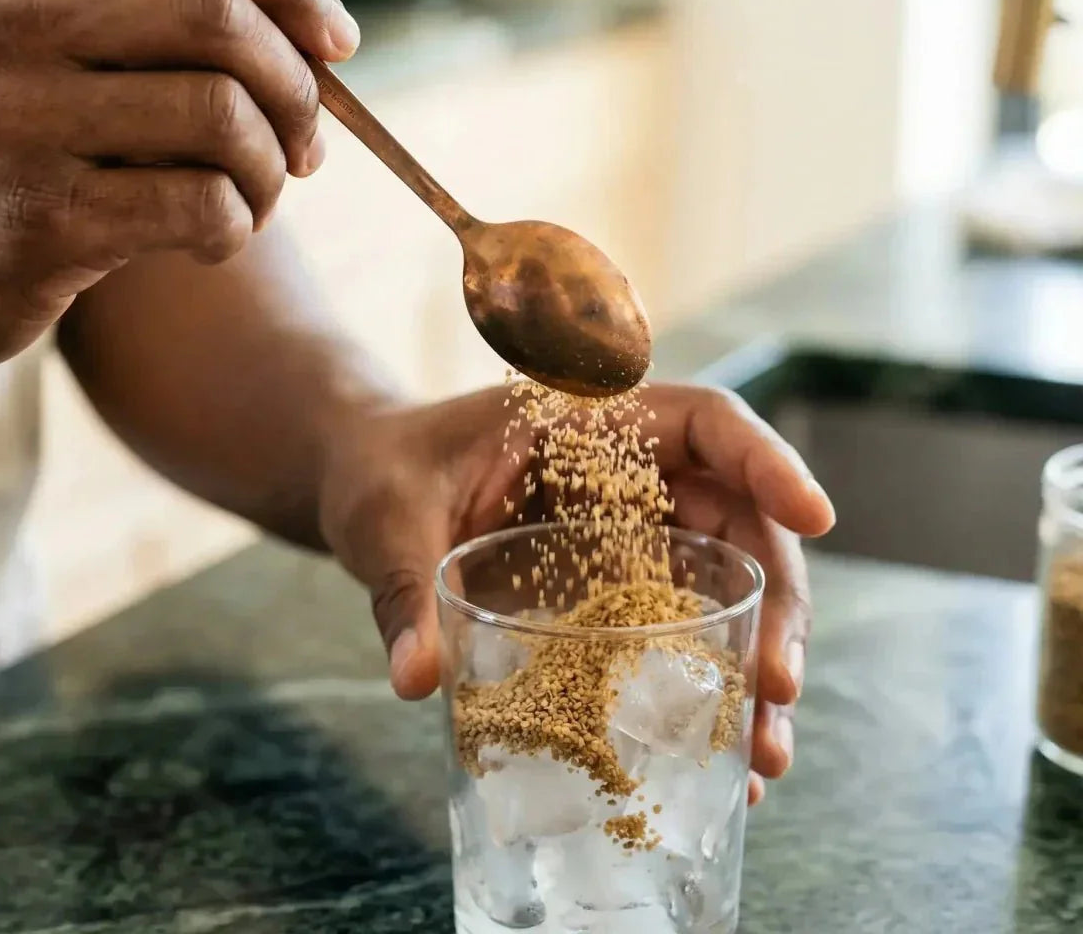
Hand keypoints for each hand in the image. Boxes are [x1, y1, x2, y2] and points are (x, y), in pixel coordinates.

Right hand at [0, 0, 356, 383]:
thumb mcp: (38, 50)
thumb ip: (153, 1)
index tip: (339, 43)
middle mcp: (15, 30)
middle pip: (223, 17)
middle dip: (298, 88)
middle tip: (305, 145)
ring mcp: (22, 124)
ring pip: (223, 115)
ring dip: (271, 172)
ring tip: (254, 202)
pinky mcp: (43, 220)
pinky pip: (200, 205)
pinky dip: (236, 229)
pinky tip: (214, 243)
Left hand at [320, 384, 834, 802]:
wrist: (366, 485)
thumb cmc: (383, 472)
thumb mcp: (390, 517)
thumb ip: (406, 586)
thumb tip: (417, 678)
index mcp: (589, 421)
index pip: (705, 421)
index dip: (768, 461)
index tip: (815, 517)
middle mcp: (629, 474)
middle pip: (738, 521)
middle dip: (775, 601)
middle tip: (777, 687)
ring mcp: (628, 534)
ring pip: (724, 585)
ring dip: (755, 665)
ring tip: (762, 757)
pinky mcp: (612, 587)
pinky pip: (679, 629)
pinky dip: (706, 689)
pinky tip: (716, 760)